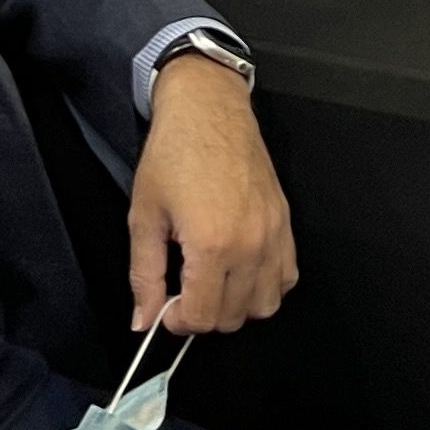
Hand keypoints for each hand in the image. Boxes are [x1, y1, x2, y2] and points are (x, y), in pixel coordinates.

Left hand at [128, 54, 295, 332]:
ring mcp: (275, 234)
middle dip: (204, 314)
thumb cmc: (172, 155)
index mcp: (211, 244)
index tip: (166, 306)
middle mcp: (251, 245)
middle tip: (184, 291)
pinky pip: (288, 276)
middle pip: (234, 317)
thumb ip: (144, 276)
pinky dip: (266, 284)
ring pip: (267, 304)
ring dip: (238, 305)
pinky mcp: (287, 222)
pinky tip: (241, 268)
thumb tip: (141, 322)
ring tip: (214, 281)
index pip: (202, 317)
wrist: (209, 107)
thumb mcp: (144, 215)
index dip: (178, 322)